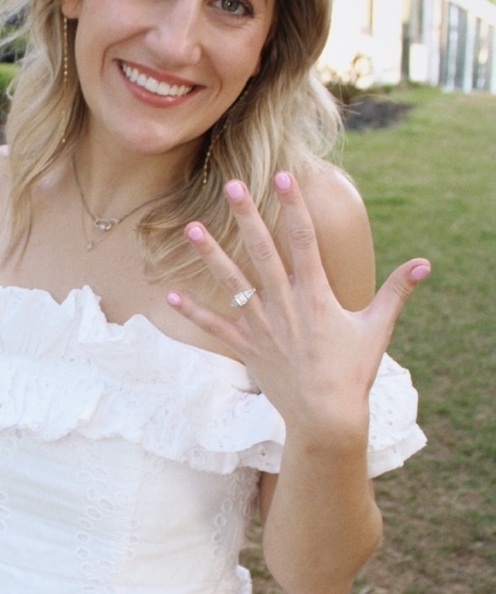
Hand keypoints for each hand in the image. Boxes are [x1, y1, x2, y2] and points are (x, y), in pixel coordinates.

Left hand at [167, 173, 429, 439]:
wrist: (325, 416)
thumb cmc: (353, 372)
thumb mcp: (378, 329)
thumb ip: (396, 292)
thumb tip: (425, 263)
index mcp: (316, 296)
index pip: (304, 241)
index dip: (294, 207)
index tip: (285, 177)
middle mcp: (285, 305)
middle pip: (262, 252)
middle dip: (247, 217)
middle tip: (232, 186)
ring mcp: (262, 326)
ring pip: (232, 283)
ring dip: (211, 255)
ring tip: (191, 228)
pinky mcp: (246, 348)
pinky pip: (214, 326)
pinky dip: (192, 311)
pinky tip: (169, 294)